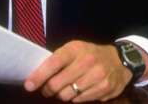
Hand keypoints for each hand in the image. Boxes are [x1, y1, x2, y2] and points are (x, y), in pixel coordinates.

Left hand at [24, 40, 145, 101]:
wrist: (118, 61)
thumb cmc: (89, 55)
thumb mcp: (75, 49)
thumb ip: (58, 59)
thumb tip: (37, 75)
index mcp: (76, 49)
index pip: (54, 63)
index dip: (39, 76)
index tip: (29, 85)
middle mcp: (87, 61)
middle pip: (57, 83)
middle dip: (48, 89)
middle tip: (47, 90)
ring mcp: (97, 76)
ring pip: (67, 95)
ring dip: (61, 94)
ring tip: (64, 88)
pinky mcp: (104, 89)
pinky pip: (79, 100)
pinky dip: (75, 98)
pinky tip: (79, 90)